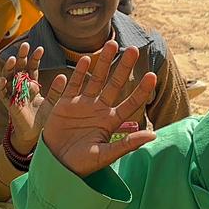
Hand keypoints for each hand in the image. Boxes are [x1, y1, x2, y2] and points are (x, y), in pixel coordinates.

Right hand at [0, 43, 61, 154]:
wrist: (34, 135)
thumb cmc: (44, 118)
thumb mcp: (53, 102)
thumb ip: (57, 90)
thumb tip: (63, 75)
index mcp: (32, 84)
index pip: (32, 68)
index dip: (35, 58)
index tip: (41, 48)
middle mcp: (21, 87)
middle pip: (20, 68)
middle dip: (21, 57)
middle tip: (25, 45)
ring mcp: (14, 94)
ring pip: (9, 77)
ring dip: (10, 68)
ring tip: (13, 59)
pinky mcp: (9, 105)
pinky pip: (3, 94)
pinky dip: (2, 87)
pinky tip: (4, 79)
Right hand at [41, 41, 157, 177]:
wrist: (56, 164)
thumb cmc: (82, 164)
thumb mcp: (106, 155)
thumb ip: (127, 144)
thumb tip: (153, 136)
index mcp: (111, 121)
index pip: (130, 102)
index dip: (141, 90)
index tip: (152, 76)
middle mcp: (99, 109)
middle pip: (114, 83)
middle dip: (123, 67)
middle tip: (133, 49)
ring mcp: (82, 104)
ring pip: (95, 79)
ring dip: (102, 62)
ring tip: (110, 44)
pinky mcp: (65, 104)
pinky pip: (73, 85)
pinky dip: (78, 73)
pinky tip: (86, 61)